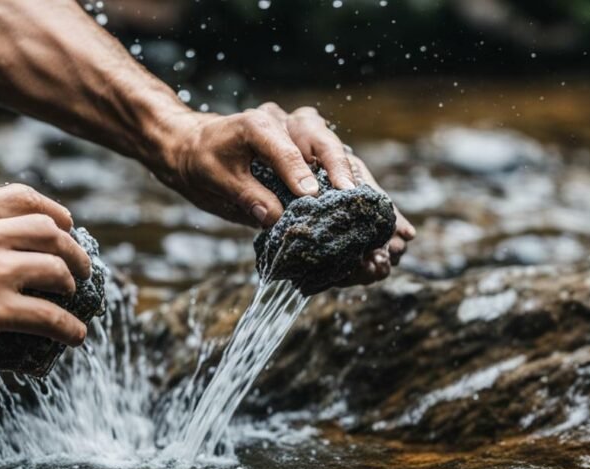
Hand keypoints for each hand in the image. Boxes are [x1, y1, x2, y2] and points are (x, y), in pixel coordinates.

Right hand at [0, 185, 91, 352]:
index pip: (23, 199)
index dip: (53, 210)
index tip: (65, 222)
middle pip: (51, 233)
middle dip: (73, 249)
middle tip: (80, 266)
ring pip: (57, 271)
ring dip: (73, 284)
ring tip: (74, 298)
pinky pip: (48, 317)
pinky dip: (69, 327)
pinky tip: (76, 336)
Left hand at [155, 103, 414, 284]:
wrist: (198, 150)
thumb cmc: (203, 160)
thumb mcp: (213, 178)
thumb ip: (244, 194)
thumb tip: (274, 218)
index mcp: (261, 123)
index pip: (284, 145)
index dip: (298, 170)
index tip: (311, 195)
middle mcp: (291, 126)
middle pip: (326, 144)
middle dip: (346, 176)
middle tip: (360, 202)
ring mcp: (308, 142)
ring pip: (344, 162)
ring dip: (367, 193)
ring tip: (392, 222)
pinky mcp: (317, 162)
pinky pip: (345, 180)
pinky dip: (365, 202)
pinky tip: (391, 224)